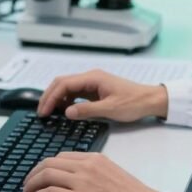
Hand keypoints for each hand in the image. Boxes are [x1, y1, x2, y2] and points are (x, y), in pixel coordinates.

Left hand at [23, 152, 158, 191]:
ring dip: (31, 183)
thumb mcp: (112, 172)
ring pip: (46, 174)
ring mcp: (82, 181)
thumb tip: (77, 179)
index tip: (40, 173)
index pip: (62, 156)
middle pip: (50, 163)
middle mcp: (86, 166)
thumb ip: (94, 171)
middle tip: (28, 182)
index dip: (46, 165)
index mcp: (94, 158)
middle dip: (34, 173)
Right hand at [36, 69, 167, 121]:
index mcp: (93, 78)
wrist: (150, 100)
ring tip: (50, 113)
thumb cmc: (134, 102)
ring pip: (67, 88)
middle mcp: (90, 78)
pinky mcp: (95, 90)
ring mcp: (92, 83)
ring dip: (56, 98)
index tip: (43, 111)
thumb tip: (67, 113)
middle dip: (49, 96)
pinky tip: (64, 111)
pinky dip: (66, 101)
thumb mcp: (110, 109)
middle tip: (41, 112)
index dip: (51, 97)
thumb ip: (87, 110)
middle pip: (62, 83)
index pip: (64, 84)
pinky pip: (75, 93)